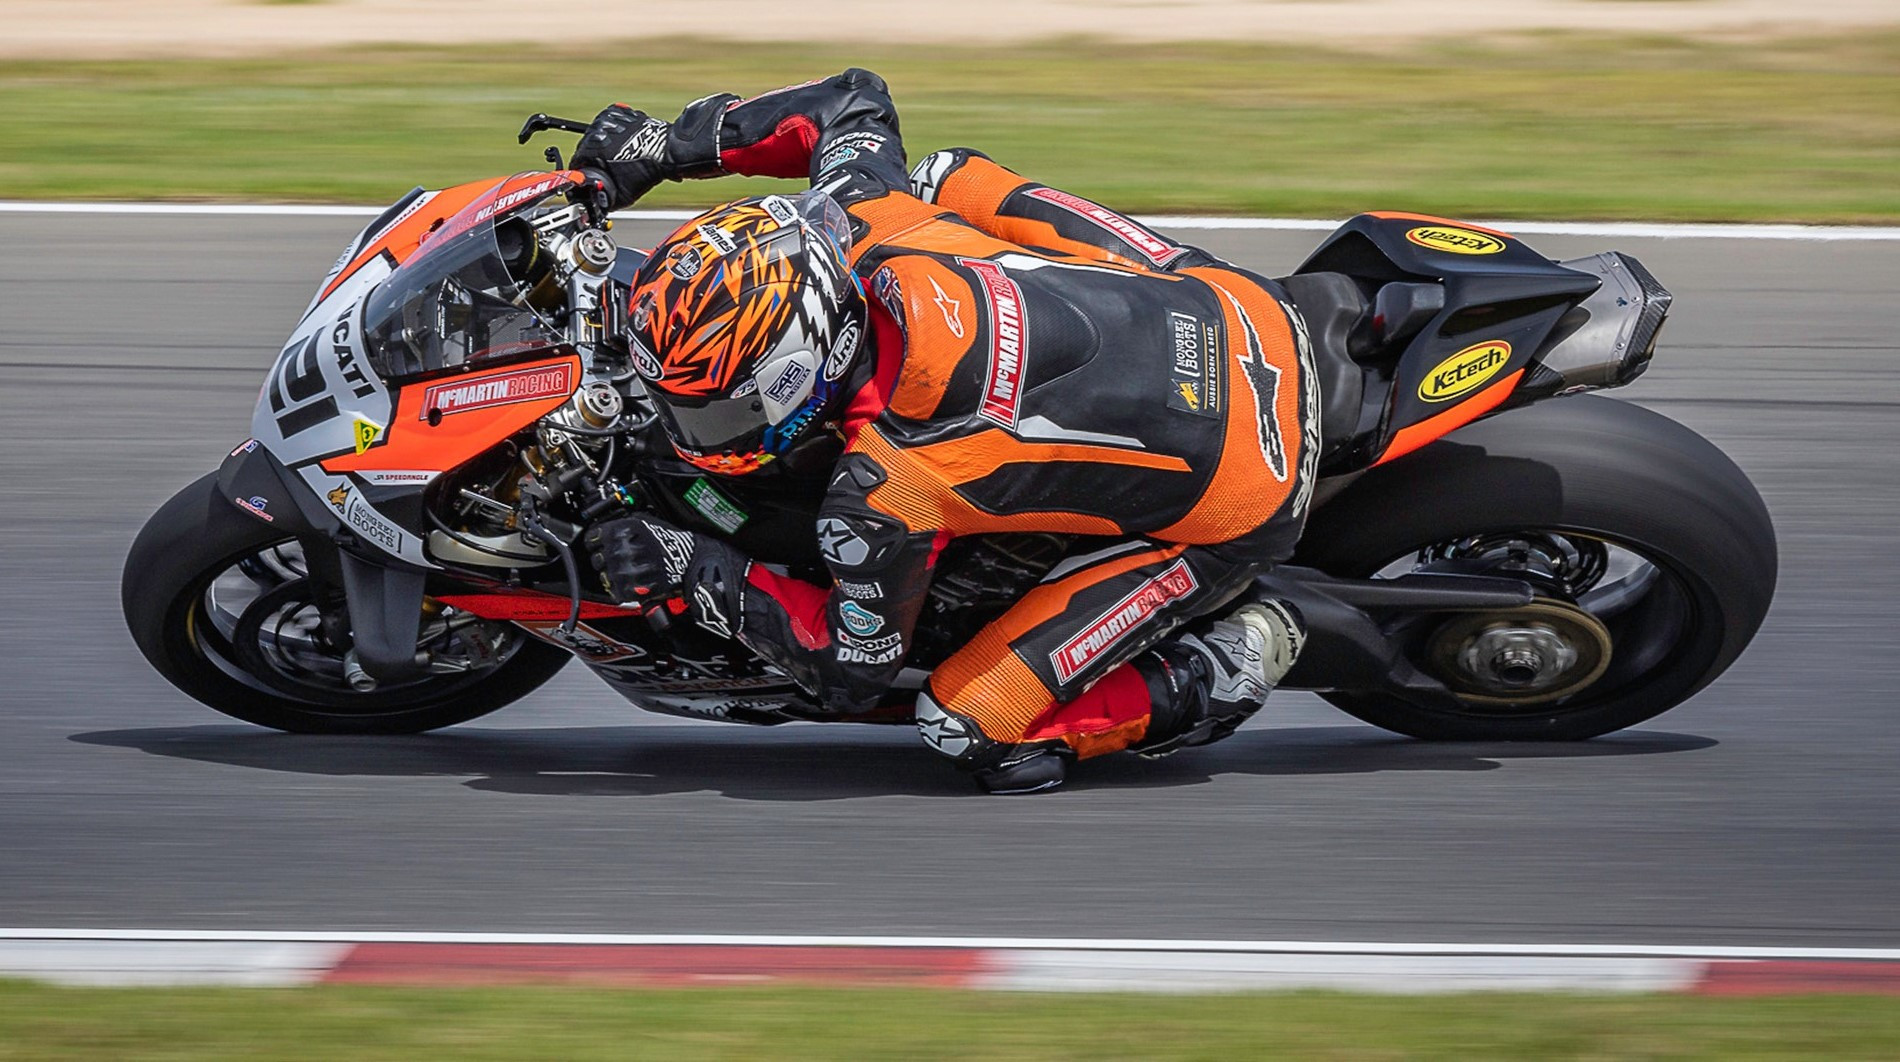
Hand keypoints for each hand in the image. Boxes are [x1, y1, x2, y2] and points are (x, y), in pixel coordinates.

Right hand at [569, 104, 672, 210]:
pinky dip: (612, 131)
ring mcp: (609, 118)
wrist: (669, 152)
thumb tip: (597, 202)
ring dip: (602, 143)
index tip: (584, 172)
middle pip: (586, 144)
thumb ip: (605, 199)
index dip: (580, 169)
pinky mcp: (620, 111)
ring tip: (616, 154)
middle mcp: (599, 129)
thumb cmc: (649, 169)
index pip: (577, 158)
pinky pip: (608, 122)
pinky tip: (622, 141)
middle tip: (603, 166)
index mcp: (595, 146)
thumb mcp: (624, 194)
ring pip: (597, 133)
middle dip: (592, 156)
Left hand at [585, 514, 748, 638]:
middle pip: (596, 558)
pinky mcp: (631, 590)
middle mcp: (620, 550)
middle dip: (605, 559)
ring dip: (613, 575)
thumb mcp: (645, 521)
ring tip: (629, 571)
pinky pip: (616, 590)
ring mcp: (625, 571)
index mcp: (622, 530)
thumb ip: (621, 525)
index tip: (603, 545)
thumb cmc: (671, 541)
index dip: (597, 542)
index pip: (592, 538)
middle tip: (619, 559)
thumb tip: (605, 529)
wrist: (691, 562)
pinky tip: (633, 581)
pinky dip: (622, 588)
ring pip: (604, 576)